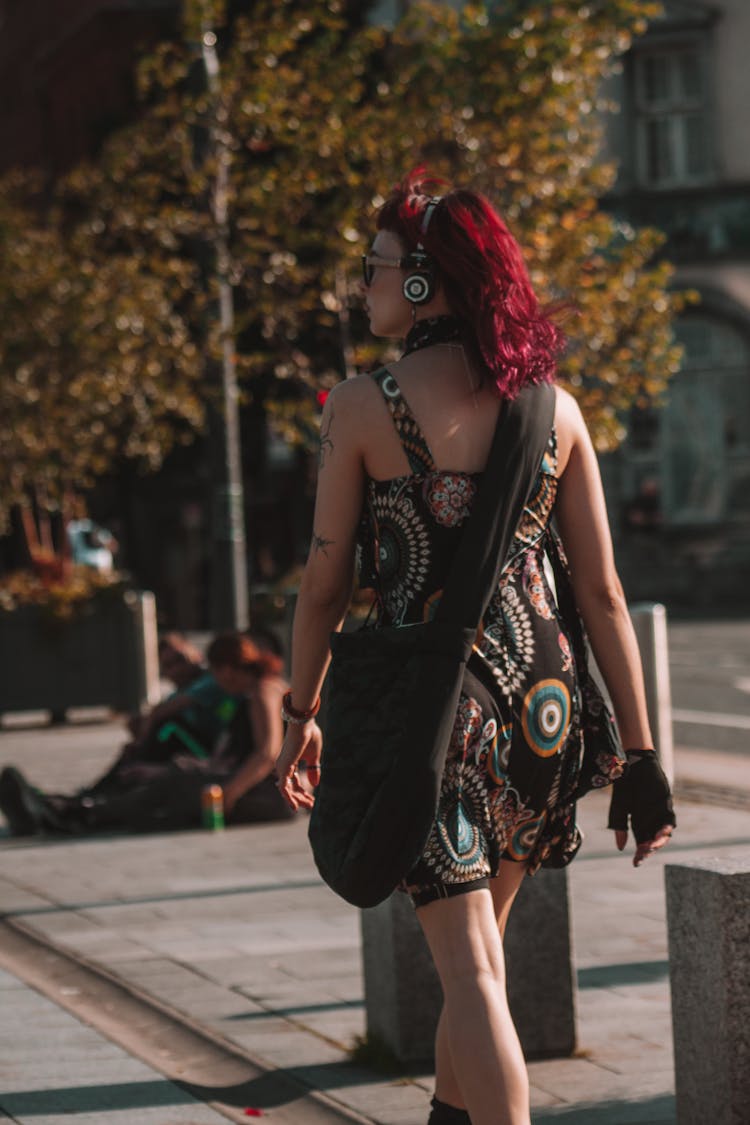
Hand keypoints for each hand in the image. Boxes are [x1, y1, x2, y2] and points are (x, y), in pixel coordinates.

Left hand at [275, 721, 322, 810]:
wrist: (304, 725)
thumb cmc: (309, 736)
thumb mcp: (313, 757)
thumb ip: (312, 770)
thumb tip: (315, 784)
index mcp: (290, 763)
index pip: (294, 782)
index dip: (303, 792)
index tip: (313, 800)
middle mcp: (284, 767)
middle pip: (291, 788)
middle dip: (301, 798)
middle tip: (312, 805)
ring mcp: (282, 768)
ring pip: (287, 791)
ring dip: (297, 800)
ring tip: (308, 806)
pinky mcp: (283, 769)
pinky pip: (284, 789)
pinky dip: (289, 798)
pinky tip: (295, 806)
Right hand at [608, 750, 675, 866]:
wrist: (633, 765)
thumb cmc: (625, 785)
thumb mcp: (619, 808)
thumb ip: (619, 826)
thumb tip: (620, 848)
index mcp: (638, 822)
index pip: (641, 843)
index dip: (640, 854)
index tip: (635, 863)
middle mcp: (650, 821)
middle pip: (653, 841)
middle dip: (648, 850)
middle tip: (642, 854)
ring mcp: (659, 814)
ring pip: (663, 834)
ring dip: (659, 842)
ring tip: (652, 846)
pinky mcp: (666, 805)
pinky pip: (670, 820)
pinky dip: (667, 828)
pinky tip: (662, 832)